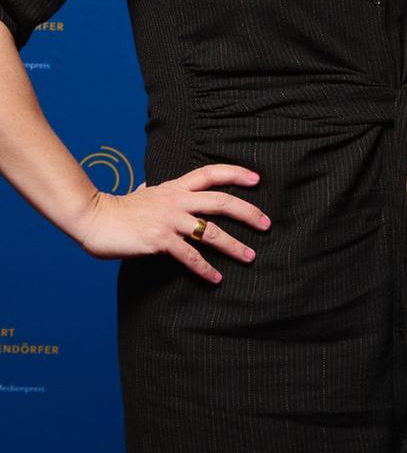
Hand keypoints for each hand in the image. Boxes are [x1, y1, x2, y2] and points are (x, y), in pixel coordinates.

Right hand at [71, 164, 269, 284]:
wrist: (93, 218)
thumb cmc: (118, 209)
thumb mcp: (142, 193)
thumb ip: (154, 192)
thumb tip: (147, 186)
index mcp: (175, 188)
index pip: (211, 173)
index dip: (236, 173)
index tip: (257, 179)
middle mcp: (176, 201)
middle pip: (222, 202)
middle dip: (248, 213)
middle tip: (267, 224)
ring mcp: (169, 221)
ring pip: (212, 232)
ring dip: (234, 246)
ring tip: (250, 256)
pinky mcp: (160, 241)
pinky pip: (190, 256)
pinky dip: (205, 269)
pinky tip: (217, 278)